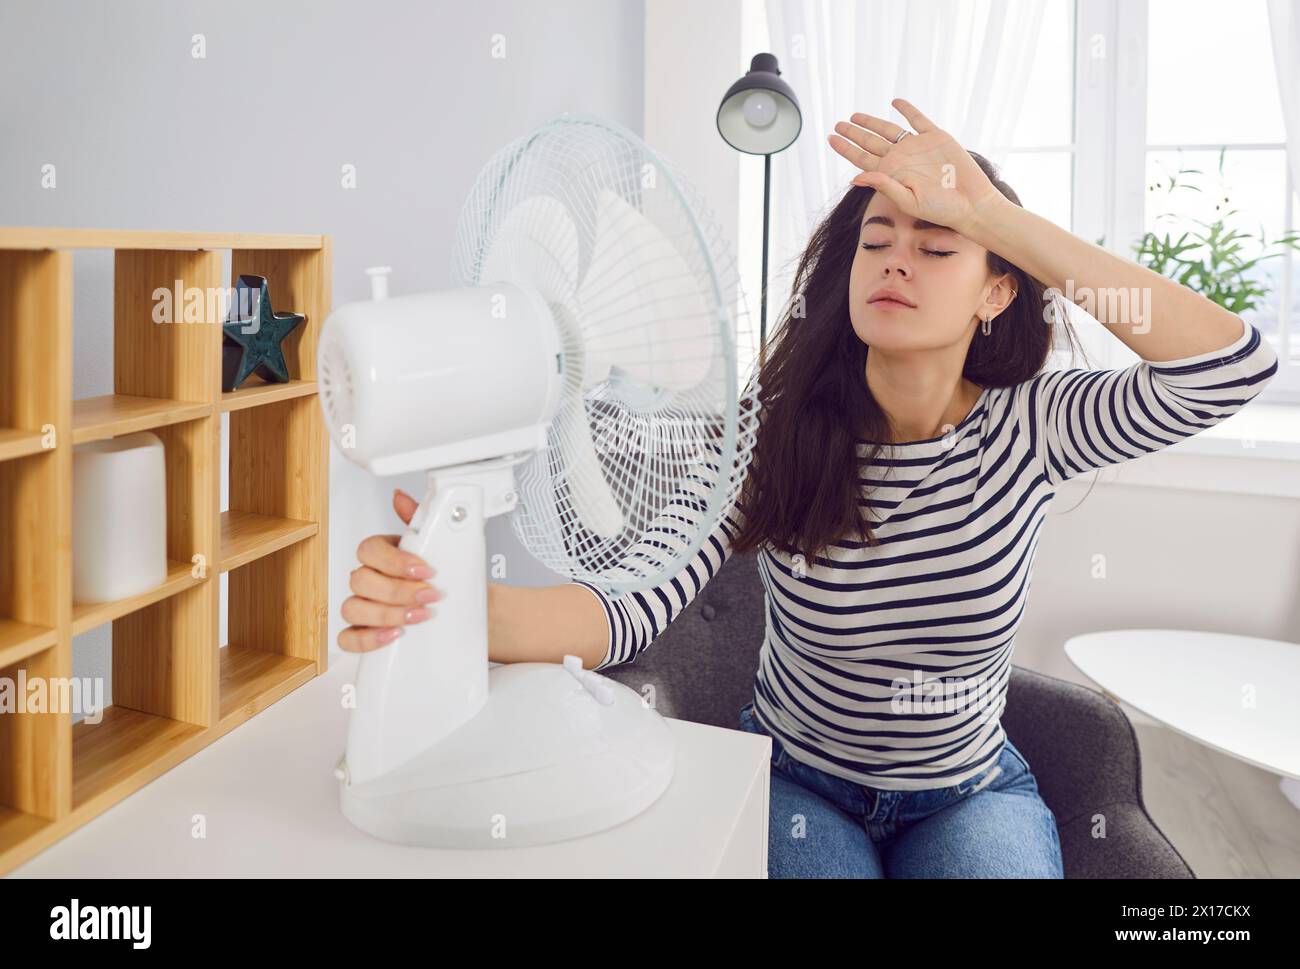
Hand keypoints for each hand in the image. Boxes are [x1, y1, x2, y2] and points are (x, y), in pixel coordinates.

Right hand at [338, 489, 442, 652]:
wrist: (462, 607)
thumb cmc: (444, 577)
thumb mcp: (438, 545)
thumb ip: (419, 520)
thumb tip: (400, 497)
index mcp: (381, 555)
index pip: (369, 550)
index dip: (395, 561)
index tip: (425, 571)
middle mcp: (367, 580)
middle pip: (360, 580)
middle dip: (398, 590)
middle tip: (428, 596)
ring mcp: (362, 606)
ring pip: (352, 608)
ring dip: (386, 613)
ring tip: (418, 616)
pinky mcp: (363, 633)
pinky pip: (348, 638)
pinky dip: (368, 638)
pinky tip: (394, 634)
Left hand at [827, 97, 1002, 236]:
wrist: (971, 202)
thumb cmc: (939, 209)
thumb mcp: (908, 200)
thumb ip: (883, 186)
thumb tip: (854, 178)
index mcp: (890, 173)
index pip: (861, 158)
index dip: (845, 148)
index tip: (830, 138)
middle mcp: (901, 159)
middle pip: (871, 142)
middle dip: (853, 133)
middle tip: (837, 124)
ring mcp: (917, 147)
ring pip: (889, 129)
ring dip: (872, 122)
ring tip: (855, 116)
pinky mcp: (935, 137)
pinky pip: (918, 120)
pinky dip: (907, 110)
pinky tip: (896, 102)